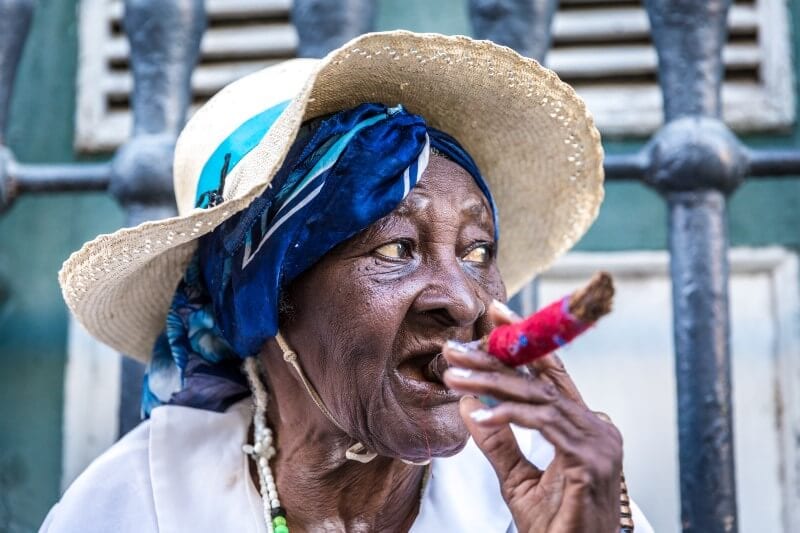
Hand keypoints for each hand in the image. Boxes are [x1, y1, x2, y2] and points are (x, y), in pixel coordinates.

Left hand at [443, 302, 622, 532]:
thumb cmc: (556, 526)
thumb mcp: (517, 477)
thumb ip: (497, 440)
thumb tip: (469, 405)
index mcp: (583, 425)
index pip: (549, 374)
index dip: (522, 342)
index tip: (494, 316)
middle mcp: (596, 426)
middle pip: (540, 378)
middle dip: (495, 357)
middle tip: (455, 348)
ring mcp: (599, 442)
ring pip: (537, 397)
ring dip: (491, 384)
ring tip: (454, 378)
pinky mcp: (592, 460)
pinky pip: (543, 425)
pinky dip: (509, 417)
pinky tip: (480, 416)